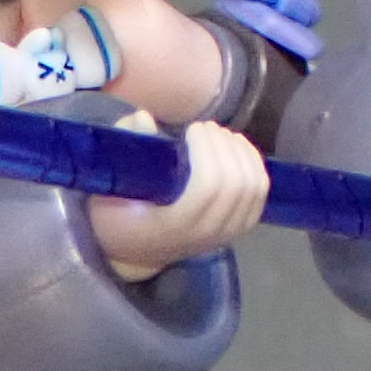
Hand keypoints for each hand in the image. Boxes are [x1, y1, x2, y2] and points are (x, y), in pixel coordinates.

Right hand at [89, 115, 268, 277]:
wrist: (137, 253)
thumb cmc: (119, 218)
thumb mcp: (110, 188)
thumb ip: (127, 151)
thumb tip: (143, 117)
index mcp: (173, 225)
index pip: (207, 187)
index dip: (206, 150)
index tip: (190, 129)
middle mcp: (205, 233)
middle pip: (235, 182)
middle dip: (223, 145)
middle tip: (204, 128)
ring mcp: (226, 233)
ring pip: (253, 185)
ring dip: (240, 151)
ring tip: (219, 134)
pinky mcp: (240, 227)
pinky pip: (260, 191)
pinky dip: (253, 162)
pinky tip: (237, 146)